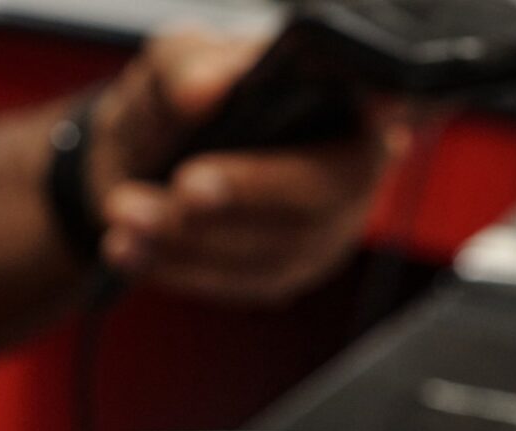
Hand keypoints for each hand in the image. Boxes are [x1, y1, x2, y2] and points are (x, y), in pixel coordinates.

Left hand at [89, 31, 407, 303]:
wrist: (142, 159)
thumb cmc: (182, 100)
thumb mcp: (176, 61)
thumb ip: (187, 65)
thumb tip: (205, 90)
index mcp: (346, 97)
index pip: (390, 100)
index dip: (391, 105)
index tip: (371, 106)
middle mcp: (351, 168)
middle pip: (320, 196)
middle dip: (244, 196)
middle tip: (182, 186)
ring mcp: (323, 231)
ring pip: (270, 251)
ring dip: (190, 239)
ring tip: (125, 213)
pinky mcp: (282, 275)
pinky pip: (235, 284)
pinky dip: (175, 266)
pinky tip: (128, 247)